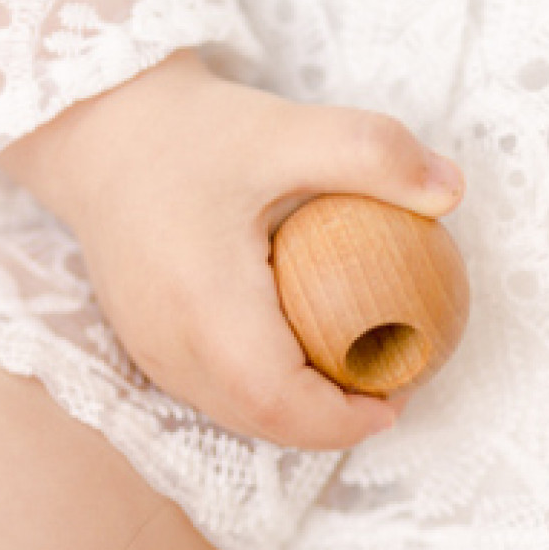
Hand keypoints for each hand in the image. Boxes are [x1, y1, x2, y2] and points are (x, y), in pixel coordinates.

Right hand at [0, 52, 464, 451]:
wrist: (97, 127)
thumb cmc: (190, 130)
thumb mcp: (288, 128)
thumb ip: (371, 153)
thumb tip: (451, 190)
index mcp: (203, 306)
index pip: (279, 402)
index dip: (344, 419)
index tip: (401, 394)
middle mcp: (169, 344)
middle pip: (262, 422)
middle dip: (332, 422)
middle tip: (393, 382)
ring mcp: (151, 351)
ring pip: (236, 412)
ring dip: (298, 410)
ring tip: (356, 370)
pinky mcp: (146, 343)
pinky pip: (213, 389)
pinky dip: (264, 388)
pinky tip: (303, 347)